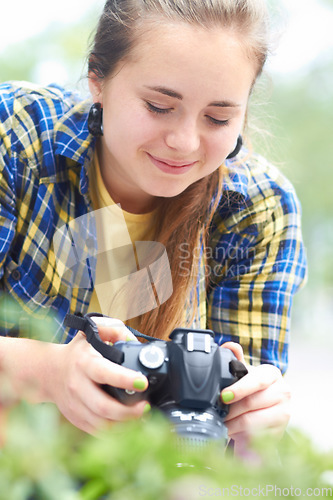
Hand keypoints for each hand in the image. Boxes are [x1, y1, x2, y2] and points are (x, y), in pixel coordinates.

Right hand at [49, 317, 148, 434]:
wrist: (49, 372)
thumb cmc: (78, 352)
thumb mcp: (92, 332)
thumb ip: (114, 330)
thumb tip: (134, 341)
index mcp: (84, 363)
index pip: (105, 373)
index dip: (125, 379)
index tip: (143, 382)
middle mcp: (78, 386)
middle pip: (103, 406)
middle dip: (129, 411)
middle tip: (146, 406)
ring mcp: (76, 405)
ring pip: (101, 424)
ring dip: (125, 424)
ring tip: (141, 416)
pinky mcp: (76, 419)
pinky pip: (97, 431)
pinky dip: (115, 432)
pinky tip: (129, 424)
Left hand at [220, 342, 290, 456]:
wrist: (266, 411)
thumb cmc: (252, 389)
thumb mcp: (244, 374)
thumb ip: (235, 359)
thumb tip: (229, 346)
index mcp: (271, 374)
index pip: (256, 380)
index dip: (239, 389)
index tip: (224, 396)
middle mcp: (283, 391)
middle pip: (251, 402)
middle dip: (230, 410)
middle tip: (216, 413)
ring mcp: (284, 413)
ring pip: (252, 421)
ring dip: (233, 424)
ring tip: (222, 424)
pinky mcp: (281, 431)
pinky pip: (256, 436)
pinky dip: (241, 436)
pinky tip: (233, 434)